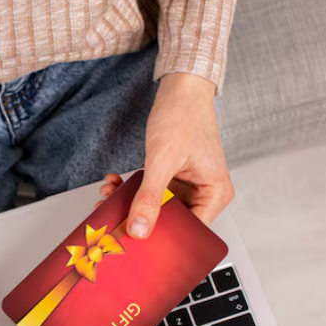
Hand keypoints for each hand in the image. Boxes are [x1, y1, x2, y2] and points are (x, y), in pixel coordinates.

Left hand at [100, 73, 233, 233]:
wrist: (180, 87)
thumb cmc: (183, 114)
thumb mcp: (162, 159)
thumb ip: (150, 197)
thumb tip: (140, 229)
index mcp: (215, 194)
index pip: (190, 232)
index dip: (162, 238)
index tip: (133, 238)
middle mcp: (205, 193)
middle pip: (171, 223)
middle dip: (140, 219)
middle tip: (114, 218)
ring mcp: (188, 186)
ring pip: (157, 209)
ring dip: (131, 204)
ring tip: (110, 196)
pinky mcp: (173, 179)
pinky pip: (152, 194)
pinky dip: (133, 191)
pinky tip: (117, 184)